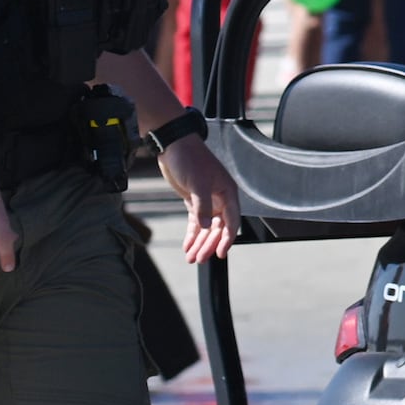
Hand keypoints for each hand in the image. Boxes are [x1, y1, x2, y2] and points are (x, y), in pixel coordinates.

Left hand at [162, 135, 238, 262]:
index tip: (221, 253)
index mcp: (227, 192)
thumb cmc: (189, 159)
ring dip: (199, 242)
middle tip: (199, 259)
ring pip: (206, 227)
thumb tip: (204, 227)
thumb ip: (202, 206)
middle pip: (217, 228)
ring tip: (191, 258)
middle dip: (208, 244)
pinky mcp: (193, 199)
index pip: (231, 221)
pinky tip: (187, 245)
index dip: (227, 239)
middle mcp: (220, 198)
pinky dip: (192, 234)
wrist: (173, 145)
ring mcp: (207, 199)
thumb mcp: (197, 183)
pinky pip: (195, 221)